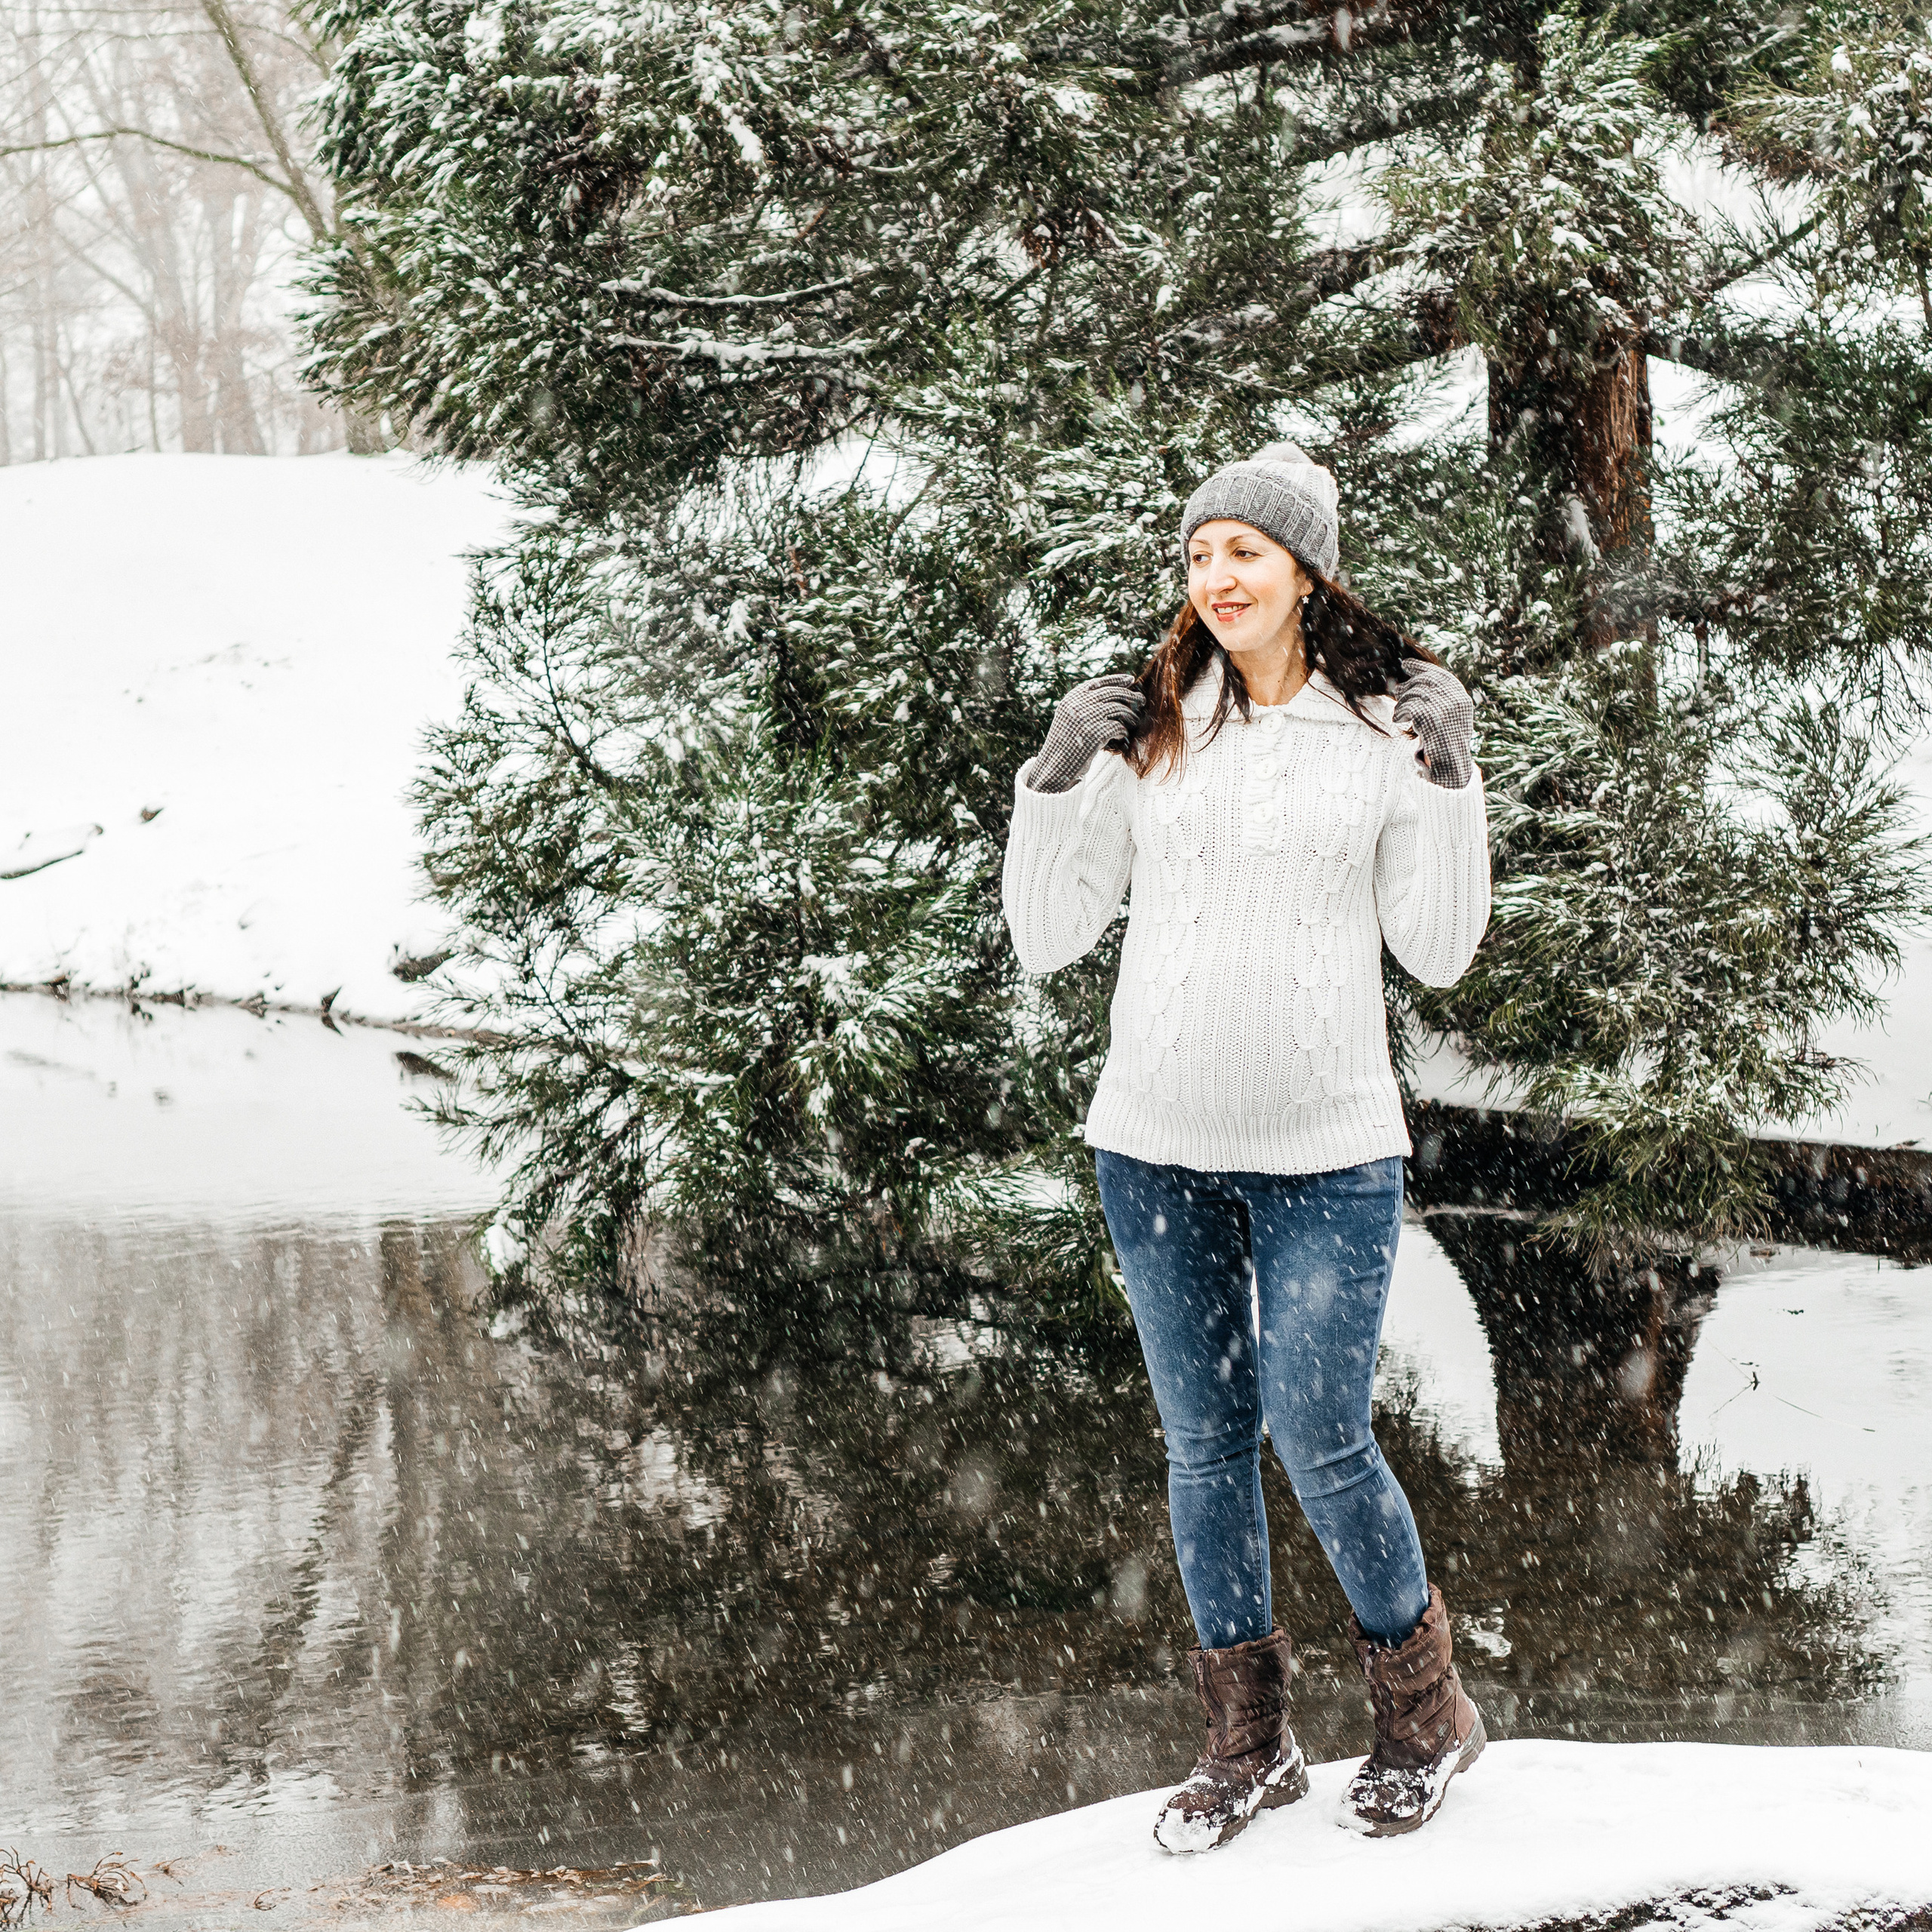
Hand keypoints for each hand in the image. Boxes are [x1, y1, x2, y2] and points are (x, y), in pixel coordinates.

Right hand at [1028, 674, 1144, 793]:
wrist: (1055, 765)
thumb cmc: (1065, 742)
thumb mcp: (1069, 717)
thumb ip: (1085, 704)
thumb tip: (1115, 692)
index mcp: (1072, 698)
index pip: (1098, 683)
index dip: (1116, 680)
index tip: (1130, 680)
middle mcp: (1079, 704)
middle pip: (1112, 693)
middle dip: (1130, 695)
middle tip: (1141, 700)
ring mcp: (1088, 718)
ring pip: (1119, 709)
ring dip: (1130, 715)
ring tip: (1135, 720)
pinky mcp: (1096, 733)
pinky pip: (1118, 727)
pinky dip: (1123, 731)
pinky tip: (1122, 735)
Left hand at [1389, 660, 1473, 789]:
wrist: (1450, 768)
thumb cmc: (1445, 744)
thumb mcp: (1448, 719)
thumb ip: (1438, 700)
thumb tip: (1411, 680)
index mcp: (1463, 701)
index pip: (1442, 676)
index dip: (1422, 668)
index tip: (1406, 664)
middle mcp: (1457, 703)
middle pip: (1427, 681)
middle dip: (1409, 684)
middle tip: (1396, 690)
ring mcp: (1445, 710)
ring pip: (1415, 693)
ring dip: (1402, 701)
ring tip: (1398, 712)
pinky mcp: (1430, 719)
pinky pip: (1409, 706)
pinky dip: (1399, 712)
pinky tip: (1397, 719)